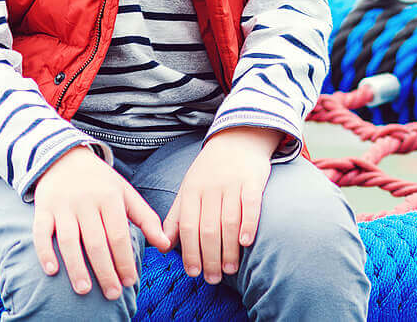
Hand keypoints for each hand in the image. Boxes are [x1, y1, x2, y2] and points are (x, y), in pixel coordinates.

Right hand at [32, 144, 170, 299]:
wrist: (65, 157)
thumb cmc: (101, 182)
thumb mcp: (126, 194)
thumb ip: (146, 219)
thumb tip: (165, 245)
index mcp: (110, 197)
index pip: (119, 234)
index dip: (125, 260)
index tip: (130, 282)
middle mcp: (86, 201)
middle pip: (96, 241)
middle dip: (105, 270)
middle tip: (112, 294)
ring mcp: (62, 205)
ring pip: (68, 240)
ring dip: (76, 267)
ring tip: (84, 290)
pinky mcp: (43, 208)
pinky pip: (41, 232)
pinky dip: (45, 252)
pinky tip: (52, 271)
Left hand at [163, 126, 282, 283]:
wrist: (238, 138)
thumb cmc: (210, 170)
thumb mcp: (188, 188)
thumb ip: (176, 217)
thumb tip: (163, 246)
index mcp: (191, 191)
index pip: (188, 226)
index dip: (189, 252)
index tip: (193, 273)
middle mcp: (210, 187)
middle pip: (208, 228)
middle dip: (209, 258)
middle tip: (212, 279)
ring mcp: (232, 183)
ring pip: (228, 221)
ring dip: (228, 249)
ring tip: (229, 269)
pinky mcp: (252, 180)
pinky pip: (251, 205)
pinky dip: (248, 224)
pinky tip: (246, 243)